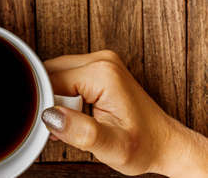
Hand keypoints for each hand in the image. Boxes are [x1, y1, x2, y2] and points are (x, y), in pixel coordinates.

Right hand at [41, 50, 207, 176]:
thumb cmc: (142, 146)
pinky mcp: (97, 67)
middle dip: (49, 99)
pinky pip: (65, 75)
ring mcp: (100, 61)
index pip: (51, 81)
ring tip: (74, 119)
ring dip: (55, 97)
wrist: (162, 143)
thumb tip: (51, 115)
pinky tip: (75, 111)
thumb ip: (81, 131)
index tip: (58, 127)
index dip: (46, 105)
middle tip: (66, 124)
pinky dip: (63, 94)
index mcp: (102, 73)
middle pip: (50, 73)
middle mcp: (101, 60)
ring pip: (55, 73)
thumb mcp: (112, 147)